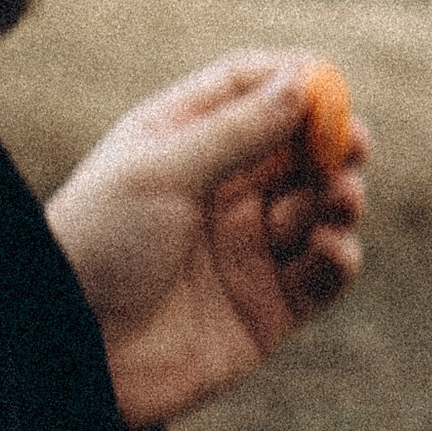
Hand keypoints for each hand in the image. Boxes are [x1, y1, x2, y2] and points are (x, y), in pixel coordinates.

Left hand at [46, 51, 368, 429]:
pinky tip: (329, 248)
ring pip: (318, 211)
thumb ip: (239, 129)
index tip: (332, 84)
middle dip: (332, 146)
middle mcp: (220, 192)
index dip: (295, 83)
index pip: (250, 92)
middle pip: (298, 152)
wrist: (76, 349)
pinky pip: (322, 276)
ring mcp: (247, 251)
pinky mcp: (268, 310)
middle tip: (355, 146)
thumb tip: (304, 81)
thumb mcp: (165, 169)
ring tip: (336, 200)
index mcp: (183, 143)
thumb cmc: (99, 243)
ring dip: (338, 201)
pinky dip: (337, 258)